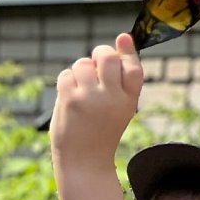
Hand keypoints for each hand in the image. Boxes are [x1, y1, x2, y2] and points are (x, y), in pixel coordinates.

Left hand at [50, 33, 143, 173]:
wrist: (83, 162)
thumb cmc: (101, 131)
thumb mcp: (121, 107)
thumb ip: (121, 77)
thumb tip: (121, 38)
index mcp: (129, 99)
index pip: (134, 67)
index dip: (128, 50)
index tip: (122, 39)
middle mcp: (112, 97)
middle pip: (107, 58)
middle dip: (99, 53)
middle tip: (94, 64)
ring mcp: (90, 98)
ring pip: (82, 64)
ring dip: (79, 69)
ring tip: (81, 86)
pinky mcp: (70, 101)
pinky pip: (66, 75)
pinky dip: (66, 80)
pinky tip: (69, 94)